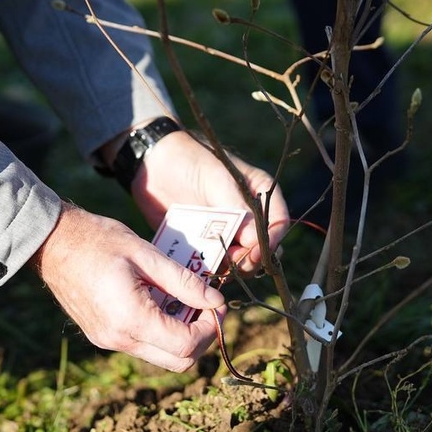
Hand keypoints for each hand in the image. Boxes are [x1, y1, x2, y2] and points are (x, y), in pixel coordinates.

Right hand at [31, 204, 224, 371]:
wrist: (51, 242)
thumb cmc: (97, 240)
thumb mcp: (146, 253)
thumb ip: (183, 281)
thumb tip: (215, 301)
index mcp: (130, 319)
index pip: (186, 345)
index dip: (211, 328)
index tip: (217, 304)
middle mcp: (118, 338)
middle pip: (178, 361)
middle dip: (201, 338)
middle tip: (208, 308)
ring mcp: (108, 340)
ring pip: (161, 355)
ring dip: (181, 335)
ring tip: (185, 301)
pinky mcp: (102, 336)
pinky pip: (142, 345)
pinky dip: (161, 331)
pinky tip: (162, 302)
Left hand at [130, 131, 289, 273]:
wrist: (153, 163)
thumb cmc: (189, 160)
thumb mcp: (216, 179)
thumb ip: (237, 209)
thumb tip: (255, 241)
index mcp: (259, 194)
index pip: (278, 223)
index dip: (270, 242)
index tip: (255, 254)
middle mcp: (248, 215)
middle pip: (262, 248)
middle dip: (251, 259)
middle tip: (233, 263)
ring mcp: (227, 230)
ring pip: (240, 260)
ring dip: (232, 268)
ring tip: (216, 267)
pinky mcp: (207, 242)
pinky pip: (216, 263)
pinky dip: (212, 270)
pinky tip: (203, 271)